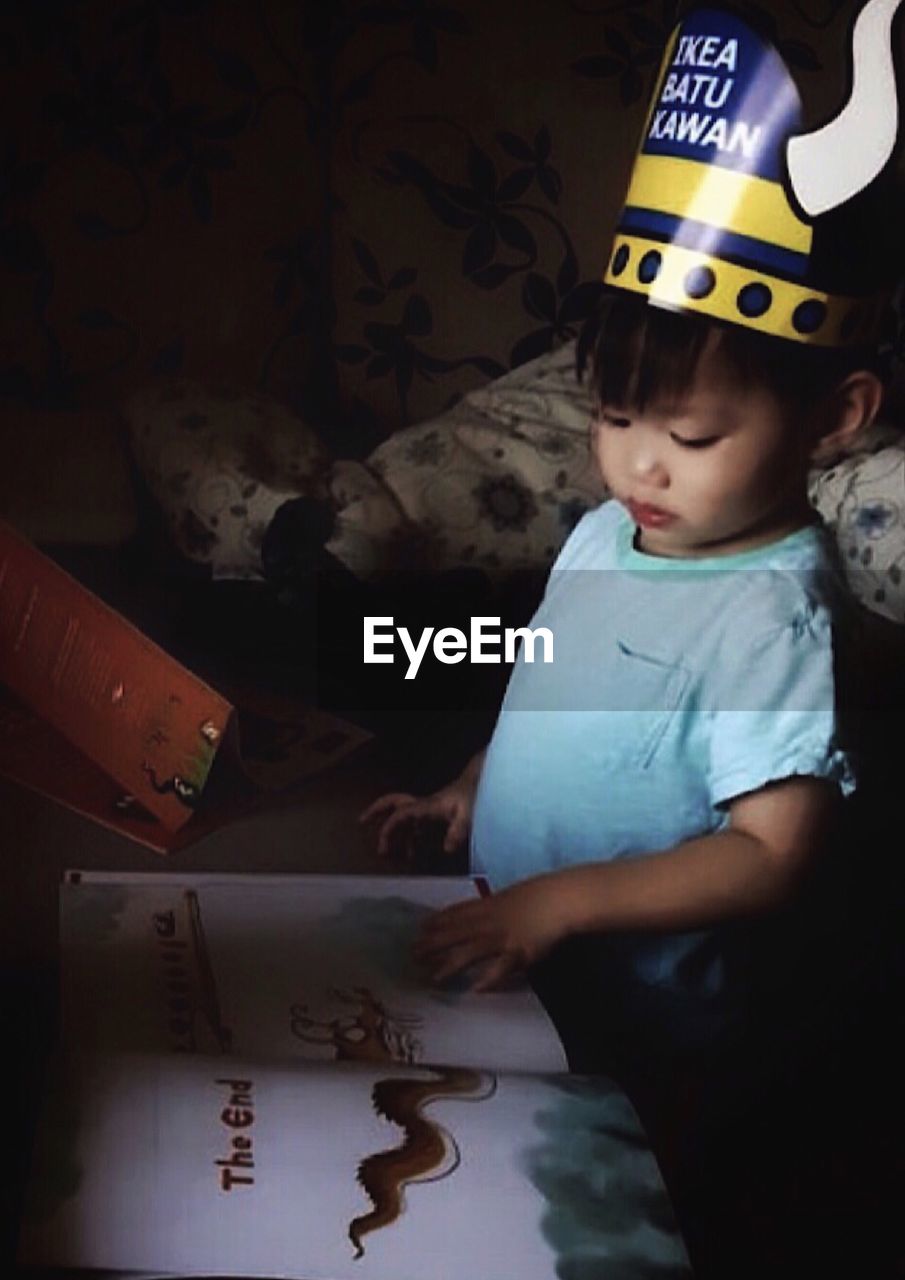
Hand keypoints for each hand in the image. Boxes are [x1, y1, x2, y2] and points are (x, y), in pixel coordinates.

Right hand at [359, 776, 475, 859]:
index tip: (383, 844)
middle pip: (393, 802)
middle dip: (376, 811)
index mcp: (426, 805)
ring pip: (401, 817)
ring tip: (386, 852)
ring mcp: (426, 809)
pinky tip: (410, 855)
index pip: (401, 814)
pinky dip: (408, 838)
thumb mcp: (468, 815)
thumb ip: (457, 831)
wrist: (480, 785)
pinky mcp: (433, 815)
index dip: (390, 828)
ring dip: (392, 832)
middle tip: (361, 821)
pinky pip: (414, 826)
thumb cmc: (473, 797)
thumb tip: (446, 850)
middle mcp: (422, 805)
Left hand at [413, 878, 566, 991]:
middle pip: (455, 934)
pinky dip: (488, 978)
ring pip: (470, 952)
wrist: (560, 898)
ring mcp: (503, 937)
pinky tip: (475, 989)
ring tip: (433, 978)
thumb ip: (492, 905)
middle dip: (432, 946)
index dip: (436, 923)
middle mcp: (489, 921)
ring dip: (450, 966)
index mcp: (488, 905)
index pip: (456, 914)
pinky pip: (500, 968)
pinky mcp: (518, 952)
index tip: (418, 931)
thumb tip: (479, 911)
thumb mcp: (510, 895)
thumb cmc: (539, 895)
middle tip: (412, 957)